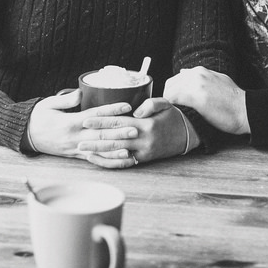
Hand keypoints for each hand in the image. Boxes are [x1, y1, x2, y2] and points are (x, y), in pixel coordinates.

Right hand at [26, 90, 136, 159]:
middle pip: (101, 134)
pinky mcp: (76, 155)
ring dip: (116, 150)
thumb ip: (65, 99)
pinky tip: (121, 160)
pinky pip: (95, 160)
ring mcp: (76, 148)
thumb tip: (80, 93)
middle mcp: (75, 137)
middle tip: (136, 129)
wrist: (26, 135)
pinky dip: (108, 161)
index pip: (95, 115)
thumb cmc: (38, 117)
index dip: (112, 110)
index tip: (127, 106)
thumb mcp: (48, 103)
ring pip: (99, 150)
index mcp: (70, 122)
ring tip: (132, 148)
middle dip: (119, 132)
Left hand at [77, 97, 193, 168]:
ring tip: (83, 150)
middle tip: (78, 139)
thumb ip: (150, 104)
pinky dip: (110, 163)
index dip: (101, 121)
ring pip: (117, 153)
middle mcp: (143, 140)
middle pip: (114, 139)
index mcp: (146, 124)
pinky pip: (124, 163)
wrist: (189, 134)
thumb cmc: (174, 116)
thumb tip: (135, 112)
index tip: (86, 120)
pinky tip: (98, 160)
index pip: (119, 122)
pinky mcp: (144, 159)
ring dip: (99, 152)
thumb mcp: (165, 104)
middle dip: (95, 139)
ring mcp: (143, 152)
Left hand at [164, 66, 249, 134]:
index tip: (175, 102)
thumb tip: (185, 73)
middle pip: (169, 85)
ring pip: (169, 92)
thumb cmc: (234, 100)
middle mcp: (195, 75)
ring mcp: (195, 85)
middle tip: (172, 110)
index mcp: (200, 71)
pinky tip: (176, 115)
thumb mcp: (218, 80)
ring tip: (174, 114)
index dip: (173, 92)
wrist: (245, 109)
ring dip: (169, 103)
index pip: (176, 79)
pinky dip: (171, 108)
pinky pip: (173, 100)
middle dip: (168, 97)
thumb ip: (201, 77)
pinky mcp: (195, 97)